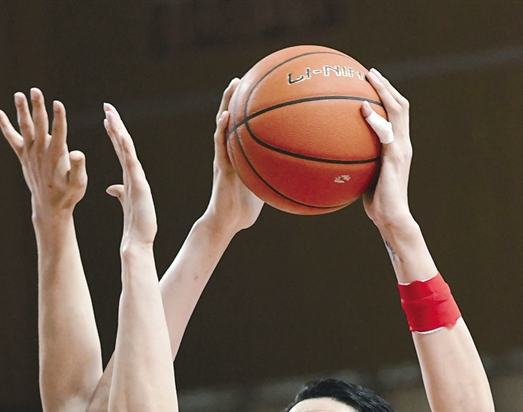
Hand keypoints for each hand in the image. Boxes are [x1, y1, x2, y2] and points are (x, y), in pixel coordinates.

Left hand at [0, 89, 86, 216]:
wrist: (50, 207)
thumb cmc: (68, 194)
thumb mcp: (79, 184)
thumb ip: (78, 168)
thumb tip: (77, 153)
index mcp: (56, 157)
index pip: (58, 134)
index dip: (58, 118)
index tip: (57, 104)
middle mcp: (41, 152)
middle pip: (39, 126)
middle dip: (38, 108)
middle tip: (35, 90)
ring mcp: (30, 153)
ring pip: (25, 128)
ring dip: (22, 111)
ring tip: (19, 95)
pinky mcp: (23, 156)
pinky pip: (12, 139)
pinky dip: (5, 126)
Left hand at [103, 104, 157, 247]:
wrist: (139, 240)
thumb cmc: (135, 224)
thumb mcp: (124, 203)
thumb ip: (119, 192)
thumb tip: (110, 188)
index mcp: (129, 177)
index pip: (120, 150)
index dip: (113, 133)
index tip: (106, 119)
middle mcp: (134, 174)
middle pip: (123, 144)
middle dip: (116, 125)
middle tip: (107, 107)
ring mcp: (137, 178)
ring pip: (127, 150)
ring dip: (119, 131)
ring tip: (110, 115)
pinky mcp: (139, 185)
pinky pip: (132, 163)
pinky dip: (127, 148)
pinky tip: (122, 136)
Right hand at [203, 79, 262, 235]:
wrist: (227, 223)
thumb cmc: (245, 210)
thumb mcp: (266, 188)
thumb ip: (277, 177)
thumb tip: (302, 174)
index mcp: (239, 155)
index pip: (243, 128)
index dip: (247, 110)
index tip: (257, 89)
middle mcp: (230, 152)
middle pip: (232, 119)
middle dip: (236, 97)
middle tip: (243, 77)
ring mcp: (223, 157)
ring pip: (223, 125)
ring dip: (227, 103)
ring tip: (233, 84)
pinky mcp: (220, 166)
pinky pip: (220, 144)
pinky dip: (222, 129)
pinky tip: (226, 116)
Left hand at [361, 70, 413, 232]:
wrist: (392, 218)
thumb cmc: (377, 205)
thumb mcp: (365, 179)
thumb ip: (358, 164)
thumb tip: (336, 158)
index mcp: (398, 147)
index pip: (397, 115)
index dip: (387, 97)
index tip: (371, 84)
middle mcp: (403, 144)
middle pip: (401, 105)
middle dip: (386, 86)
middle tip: (370, 73)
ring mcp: (401, 149)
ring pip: (398, 111)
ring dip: (384, 91)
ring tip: (369, 79)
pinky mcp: (395, 158)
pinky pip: (386, 132)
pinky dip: (375, 118)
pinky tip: (362, 108)